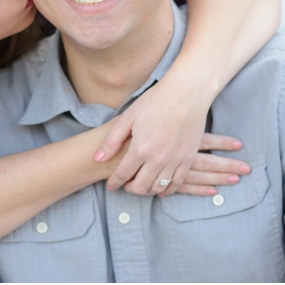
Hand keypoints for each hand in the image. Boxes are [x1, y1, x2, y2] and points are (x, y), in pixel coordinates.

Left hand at [94, 94, 248, 196]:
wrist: (186, 94)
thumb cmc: (156, 102)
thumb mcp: (128, 117)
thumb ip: (112, 140)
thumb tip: (97, 158)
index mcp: (140, 149)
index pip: (123, 174)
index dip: (115, 182)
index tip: (110, 185)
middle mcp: (157, 159)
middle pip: (141, 186)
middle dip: (130, 189)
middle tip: (126, 185)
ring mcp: (174, 161)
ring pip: (158, 188)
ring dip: (148, 190)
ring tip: (142, 185)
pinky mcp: (187, 160)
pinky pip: (176, 184)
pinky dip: (167, 189)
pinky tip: (161, 188)